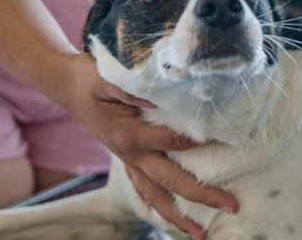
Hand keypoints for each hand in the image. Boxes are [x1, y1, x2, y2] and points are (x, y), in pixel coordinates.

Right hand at [57, 54, 238, 238]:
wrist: (70, 87)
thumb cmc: (94, 78)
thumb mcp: (110, 77)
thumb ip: (135, 89)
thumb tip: (164, 97)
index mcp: (129, 135)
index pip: (173, 142)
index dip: (200, 142)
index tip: (228, 142)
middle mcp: (130, 155)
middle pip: (170, 181)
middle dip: (201, 195)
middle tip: (232, 205)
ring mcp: (129, 162)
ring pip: (156, 196)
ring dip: (179, 216)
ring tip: (202, 235)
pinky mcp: (129, 162)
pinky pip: (146, 191)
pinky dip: (162, 207)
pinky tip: (178, 220)